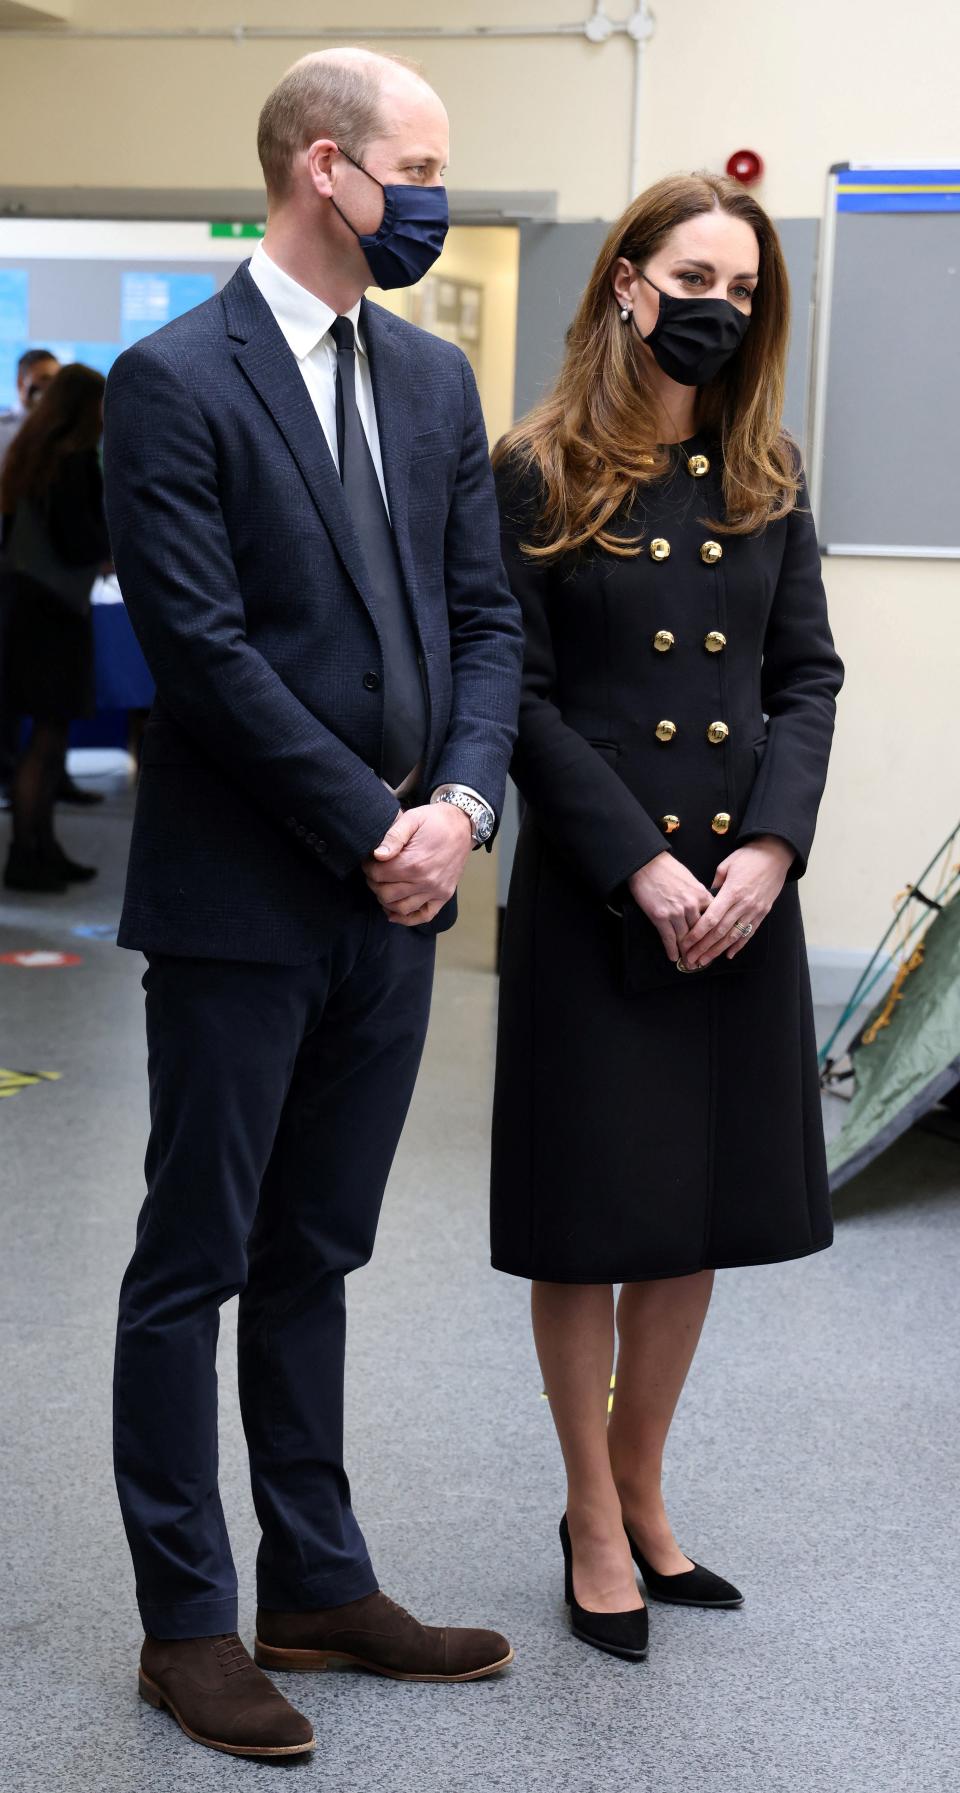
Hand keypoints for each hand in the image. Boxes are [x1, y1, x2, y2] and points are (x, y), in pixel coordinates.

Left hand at [364, 803, 472, 926]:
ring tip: (383, 887)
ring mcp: (436, 891)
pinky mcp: (444, 896)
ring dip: (386, 900)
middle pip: (386, 894)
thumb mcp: (412, 819)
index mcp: (414, 862)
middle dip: (374, 884)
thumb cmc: (434, 821)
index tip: (368, 861)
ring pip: (401, 908)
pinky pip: (424, 916)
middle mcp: (425, 881)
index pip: (378, 875)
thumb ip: (393, 836)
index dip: (368, 868)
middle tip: (374, 873)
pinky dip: (406, 918)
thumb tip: (377, 855)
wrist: (462, 825)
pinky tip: (393, 912)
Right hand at [627, 852, 713, 963]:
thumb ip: (699, 896)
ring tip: (689, 964)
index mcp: (702, 895)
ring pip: (684, 939)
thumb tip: (703, 910)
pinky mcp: (660, 916)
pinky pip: (668, 938)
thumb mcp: (691, 880)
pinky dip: (671, 950)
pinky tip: (674, 957)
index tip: (715, 947)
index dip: (714, 937)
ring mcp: (676, 912)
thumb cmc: (668, 869)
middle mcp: (691, 905)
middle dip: (701, 950)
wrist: (647, 864)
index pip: (713, 921)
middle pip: (700, 934)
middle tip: (703, 961)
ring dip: (687, 954)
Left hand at [677, 836, 794, 968]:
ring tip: (705, 961)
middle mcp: (743, 904)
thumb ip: (715, 883)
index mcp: (732, 892)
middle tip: (691, 959)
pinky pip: (749, 932)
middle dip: (703, 947)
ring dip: (718, 950)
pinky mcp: (763, 912)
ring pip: (734, 936)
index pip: (711, 918)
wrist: (776, 854)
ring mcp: (755, 910)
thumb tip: (706, 897)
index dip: (697, 934)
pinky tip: (728, 954)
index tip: (686, 943)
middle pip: (720, 932)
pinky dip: (739, 945)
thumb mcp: (726, 865)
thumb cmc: (749, 857)